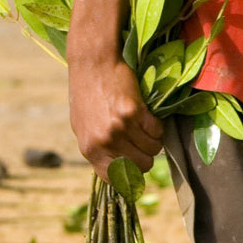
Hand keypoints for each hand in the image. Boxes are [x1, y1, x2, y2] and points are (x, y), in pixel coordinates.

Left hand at [68, 53, 163, 177]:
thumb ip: (100, 150)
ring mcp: (120, 127)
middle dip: (147, 155)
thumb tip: (120, 168)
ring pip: (153, 148)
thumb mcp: (85, 128)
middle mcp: (105, 141)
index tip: (136, 163)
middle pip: (142, 165)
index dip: (131, 173)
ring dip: (154, 139)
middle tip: (142, 140)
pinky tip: (147, 114)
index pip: (117, 178)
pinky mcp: (134, 112)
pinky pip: (157, 130)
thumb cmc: (87, 95)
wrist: (92, 64)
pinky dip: (157, 125)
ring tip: (143, 125)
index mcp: (90, 149)